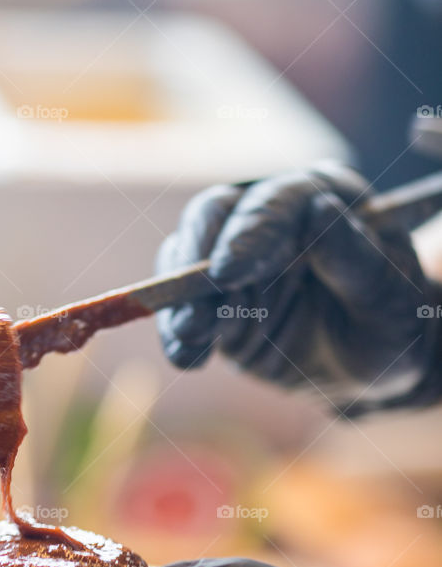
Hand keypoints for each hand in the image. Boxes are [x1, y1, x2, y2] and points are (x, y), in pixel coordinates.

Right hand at [156, 163, 441, 412]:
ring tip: (190, 339)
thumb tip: (320, 209)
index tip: (227, 272)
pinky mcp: (212, 298)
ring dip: (180, 300)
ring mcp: (235, 257)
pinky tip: (188, 358)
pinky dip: (177, 333)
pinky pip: (180, 307)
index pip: (277, 200)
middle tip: (194, 310)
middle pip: (215, 215)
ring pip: (186, 258)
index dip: (249, 232)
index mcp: (322, 198)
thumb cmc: (389, 326)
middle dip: (196, 259)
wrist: (366, 367)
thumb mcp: (389, 300)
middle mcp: (270, 218)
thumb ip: (356, 259)